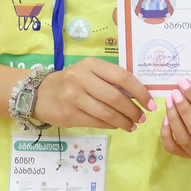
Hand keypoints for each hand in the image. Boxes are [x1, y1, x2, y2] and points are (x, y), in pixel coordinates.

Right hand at [32, 58, 153, 131]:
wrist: (40, 94)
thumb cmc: (71, 82)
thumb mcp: (89, 72)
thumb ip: (109, 80)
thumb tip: (138, 95)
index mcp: (91, 64)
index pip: (122, 77)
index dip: (140, 92)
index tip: (150, 104)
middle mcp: (81, 78)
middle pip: (116, 97)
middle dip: (133, 110)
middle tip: (141, 118)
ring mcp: (74, 97)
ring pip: (107, 113)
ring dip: (124, 121)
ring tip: (132, 125)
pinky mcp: (69, 114)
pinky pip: (97, 122)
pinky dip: (111, 125)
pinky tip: (117, 126)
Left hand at [159, 79, 190, 160]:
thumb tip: (181, 87)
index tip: (183, 83)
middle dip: (184, 110)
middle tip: (174, 93)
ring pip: (184, 140)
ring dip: (174, 118)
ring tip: (169, 101)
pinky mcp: (190, 158)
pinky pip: (172, 148)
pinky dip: (166, 133)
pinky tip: (166, 118)